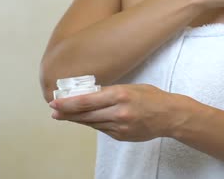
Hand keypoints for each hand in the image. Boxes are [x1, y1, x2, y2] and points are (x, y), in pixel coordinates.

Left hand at [49, 84, 179, 141]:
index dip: (68, 103)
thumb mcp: (130, 87)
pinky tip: (87, 120)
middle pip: (85, 115)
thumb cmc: (152, 97)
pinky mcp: (122, 136)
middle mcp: (118, 112)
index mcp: (120, 95)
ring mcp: (120, 127)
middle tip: (54, 111)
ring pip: (92, 124)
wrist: (170, 116)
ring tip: (65, 116)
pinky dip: (94, 124)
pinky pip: (102, 129)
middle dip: (67, 113)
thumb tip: (87, 95)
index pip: (87, 101)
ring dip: (78, 120)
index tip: (55, 102)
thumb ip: (109, 92)